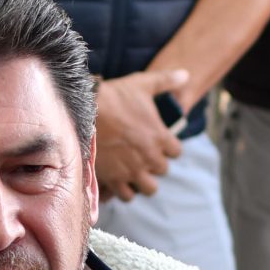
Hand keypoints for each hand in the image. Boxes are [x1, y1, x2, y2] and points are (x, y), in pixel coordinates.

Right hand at [94, 69, 188, 201]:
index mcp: (160, 138)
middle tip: (141, 155)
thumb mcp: (142, 84)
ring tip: (132, 172)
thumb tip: (186, 74)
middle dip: (154, 163)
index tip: (157, 142)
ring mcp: (132, 171)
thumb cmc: (114, 96)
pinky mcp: (114, 180)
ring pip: (148, 188)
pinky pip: (126, 196)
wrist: (83, 112)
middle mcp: (149, 158)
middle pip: (162, 170)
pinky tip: (118, 180)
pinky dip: (124, 190)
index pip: (176, 152)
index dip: (168, 147)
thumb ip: (166, 81)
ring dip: (143, 181)